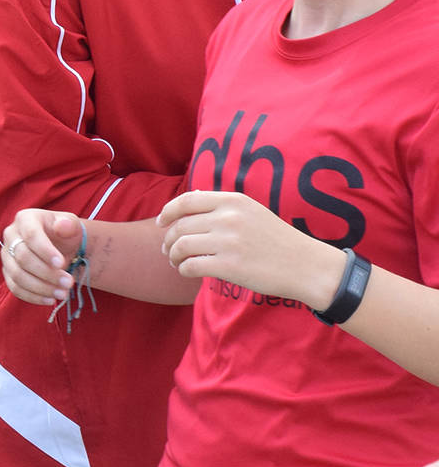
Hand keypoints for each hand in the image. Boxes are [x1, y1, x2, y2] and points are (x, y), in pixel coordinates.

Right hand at [0, 210, 85, 306]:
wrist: (61, 246)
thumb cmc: (65, 233)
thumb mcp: (71, 225)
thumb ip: (69, 224)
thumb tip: (62, 226)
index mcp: (25, 219)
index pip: (30, 235)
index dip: (44, 250)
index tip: (61, 263)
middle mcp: (11, 236)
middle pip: (22, 257)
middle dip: (47, 273)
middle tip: (69, 282)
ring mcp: (7, 256)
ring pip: (17, 275)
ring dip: (41, 288)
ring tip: (63, 293)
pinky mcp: (8, 273)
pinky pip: (15, 288)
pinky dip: (33, 297)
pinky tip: (51, 300)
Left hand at [156, 190, 340, 305]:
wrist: (306, 265)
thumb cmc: (277, 240)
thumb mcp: (253, 211)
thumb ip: (222, 204)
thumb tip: (193, 195)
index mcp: (234, 201)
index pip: (187, 200)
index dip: (167, 212)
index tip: (160, 223)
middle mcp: (229, 218)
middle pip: (180, 226)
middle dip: (168, 240)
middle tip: (168, 250)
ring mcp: (229, 242)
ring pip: (181, 246)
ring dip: (173, 256)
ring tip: (176, 262)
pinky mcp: (229, 266)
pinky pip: (191, 266)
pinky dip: (183, 270)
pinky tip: (188, 272)